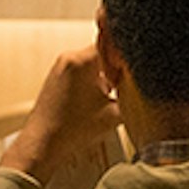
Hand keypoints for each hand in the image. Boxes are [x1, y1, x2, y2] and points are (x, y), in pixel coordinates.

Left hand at [0, 46, 124, 188]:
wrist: (43, 143)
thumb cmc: (73, 129)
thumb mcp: (115, 113)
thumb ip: (133, 95)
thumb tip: (144, 88)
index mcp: (82, 60)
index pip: (114, 44)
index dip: (127, 59)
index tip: (133, 73)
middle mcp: (69, 58)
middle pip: (104, 53)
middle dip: (116, 69)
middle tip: (124, 87)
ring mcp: (60, 67)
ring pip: (93, 63)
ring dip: (105, 77)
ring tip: (109, 97)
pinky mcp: (56, 78)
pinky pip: (81, 72)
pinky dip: (92, 83)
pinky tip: (96, 102)